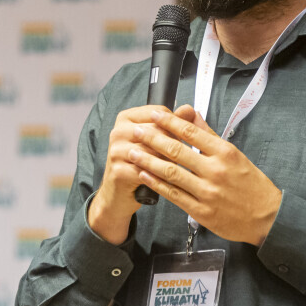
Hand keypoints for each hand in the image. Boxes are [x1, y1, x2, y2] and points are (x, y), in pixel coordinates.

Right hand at [88, 105, 174, 243]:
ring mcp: (116, 150)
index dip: (177, 124)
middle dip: (174, 144)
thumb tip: (189, 110)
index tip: (183, 136)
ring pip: (155, 151)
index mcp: (126, 118)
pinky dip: (162, 176)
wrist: (118, 195)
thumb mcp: (154, 142)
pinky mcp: (118, 170)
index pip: (159, 112)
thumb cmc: (139, 166)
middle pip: (158, 131)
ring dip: (170, 161)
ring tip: (177, 169)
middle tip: (183, 157)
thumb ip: (172, 125)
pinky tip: (168, 181)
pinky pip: (149, 170)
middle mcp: (118, 131)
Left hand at [126, 105, 282, 245]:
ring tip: (133, 152)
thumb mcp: (235, 155)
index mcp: (225, 153)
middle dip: (153, 139)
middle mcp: (215, 171)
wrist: (266, 216)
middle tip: (136, 131)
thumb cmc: (252, 184)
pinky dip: (156, 184)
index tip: (154, 114)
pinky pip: (173, 195)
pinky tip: (144, 175)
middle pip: (177, 151)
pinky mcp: (201, 211)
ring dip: (148, 161)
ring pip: (171, 173)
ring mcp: (207, 192)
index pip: (192, 133)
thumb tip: (193, 116)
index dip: (170, 122)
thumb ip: (211, 136)